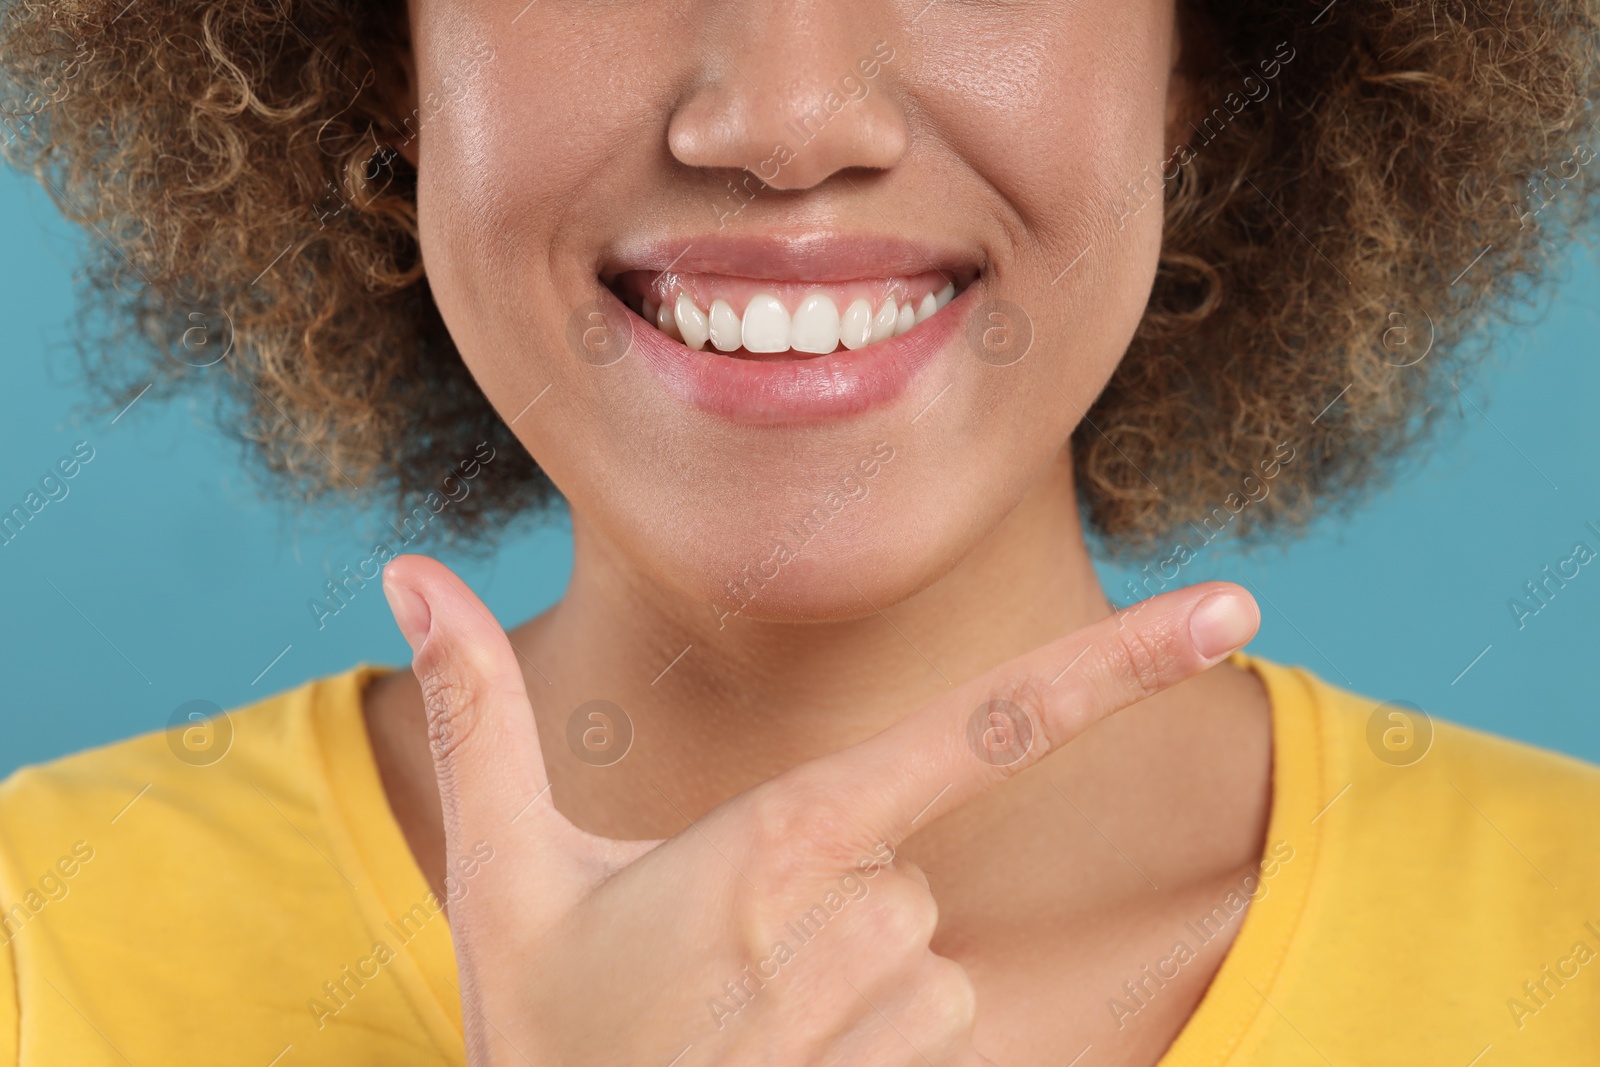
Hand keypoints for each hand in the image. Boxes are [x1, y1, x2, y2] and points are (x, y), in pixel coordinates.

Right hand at [381, 555, 1258, 1065]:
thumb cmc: (547, 1036)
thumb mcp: (504, 874)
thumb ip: (475, 713)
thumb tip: (406, 571)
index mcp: (777, 844)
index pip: (982, 729)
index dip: (1115, 664)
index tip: (1237, 610)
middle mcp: (858, 927)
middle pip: (909, 865)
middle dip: (834, 900)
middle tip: (714, 968)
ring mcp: (894, 1028)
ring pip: (929, 953)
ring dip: (852, 984)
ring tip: (740, 1034)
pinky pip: (939, 1031)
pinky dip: (872, 1047)